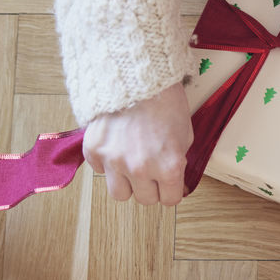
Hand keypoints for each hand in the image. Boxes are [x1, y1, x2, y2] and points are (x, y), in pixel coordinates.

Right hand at [83, 83, 193, 205]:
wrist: (137, 79)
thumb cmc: (166, 103)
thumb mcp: (185, 135)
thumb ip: (177, 162)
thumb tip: (173, 181)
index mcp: (169, 167)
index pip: (169, 200)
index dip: (171, 190)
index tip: (169, 184)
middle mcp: (141, 169)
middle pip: (145, 200)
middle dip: (150, 187)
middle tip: (151, 170)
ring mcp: (114, 162)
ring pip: (120, 194)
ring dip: (127, 183)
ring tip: (131, 166)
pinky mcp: (94, 152)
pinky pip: (100, 172)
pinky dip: (108, 164)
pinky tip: (116, 147)